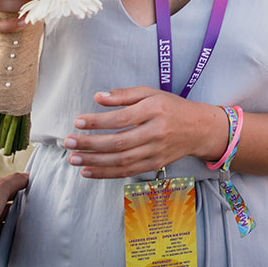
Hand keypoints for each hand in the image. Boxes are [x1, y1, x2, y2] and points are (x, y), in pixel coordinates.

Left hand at [0, 171, 29, 266]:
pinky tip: (12, 247)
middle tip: (32, 215)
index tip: (33, 196)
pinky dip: (2, 248)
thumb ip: (15, 180)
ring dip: (10, 232)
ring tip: (25, 232)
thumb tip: (27, 175)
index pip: (6, 193)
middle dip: (17, 214)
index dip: (19, 193)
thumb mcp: (0, 187)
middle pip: (3, 213)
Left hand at [63, 87, 224, 179]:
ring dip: (94, 161)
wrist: (199, 129)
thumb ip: (124, 95)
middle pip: (119, 142)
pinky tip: (88, 170)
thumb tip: (98, 97)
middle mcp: (156, 133)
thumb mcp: (151, 93)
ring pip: (121, 161)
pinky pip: (127, 172)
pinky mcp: (154, 165)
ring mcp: (156, 152)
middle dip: (91, 144)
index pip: (122, 119)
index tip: (78, 122)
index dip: (98, 122)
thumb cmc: (171, 107)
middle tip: (68, 142)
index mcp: (155, 110)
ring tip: (73, 158)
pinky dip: (106, 173)